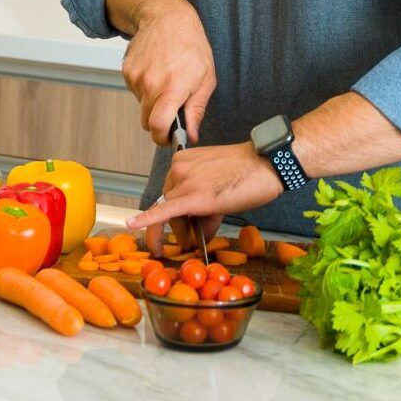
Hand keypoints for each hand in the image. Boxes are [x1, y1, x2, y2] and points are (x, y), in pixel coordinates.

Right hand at [120, 0, 217, 144]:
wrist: (167, 18)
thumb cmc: (191, 45)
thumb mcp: (206, 78)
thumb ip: (197, 110)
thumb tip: (191, 135)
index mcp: (173, 87)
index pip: (158, 126)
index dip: (162, 137)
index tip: (167, 137)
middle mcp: (151, 83)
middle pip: (147, 121)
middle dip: (159, 120)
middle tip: (172, 106)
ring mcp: (136, 77)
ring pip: (141, 105)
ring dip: (152, 100)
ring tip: (166, 80)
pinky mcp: (127, 71)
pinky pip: (135, 90)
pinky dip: (145, 87)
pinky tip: (156, 71)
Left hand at [128, 144, 282, 251]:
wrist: (267, 163)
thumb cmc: (249, 171)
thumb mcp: (218, 182)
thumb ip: (202, 204)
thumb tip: (196, 234)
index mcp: (183, 161)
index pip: (172, 192)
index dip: (172, 213)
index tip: (168, 226)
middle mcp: (179, 169)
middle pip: (169, 204)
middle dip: (180, 226)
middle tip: (190, 240)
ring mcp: (184, 182)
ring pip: (173, 214)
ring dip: (183, 231)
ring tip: (199, 238)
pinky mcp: (192, 198)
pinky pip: (163, 212)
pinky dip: (148, 221)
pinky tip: (133, 225)